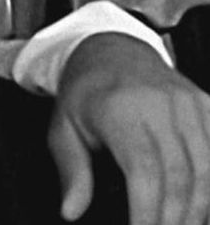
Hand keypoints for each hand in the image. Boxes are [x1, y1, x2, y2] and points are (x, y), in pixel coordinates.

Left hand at [49, 33, 209, 224]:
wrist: (110, 50)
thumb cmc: (84, 94)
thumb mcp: (62, 128)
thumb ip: (71, 171)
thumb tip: (71, 212)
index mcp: (119, 109)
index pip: (143, 171)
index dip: (147, 212)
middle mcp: (160, 103)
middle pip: (180, 176)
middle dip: (174, 219)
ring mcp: (189, 102)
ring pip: (207, 169)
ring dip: (198, 208)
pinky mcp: (207, 104)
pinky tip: (200, 207)